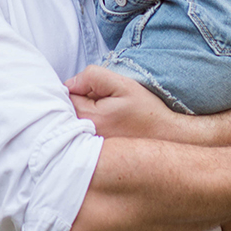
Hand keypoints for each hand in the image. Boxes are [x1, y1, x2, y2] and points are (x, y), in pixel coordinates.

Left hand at [66, 65, 183, 138]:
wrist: (165, 137)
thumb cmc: (145, 110)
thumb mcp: (122, 84)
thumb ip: (93, 77)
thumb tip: (70, 82)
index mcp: (90, 118)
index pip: (65, 95)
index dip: (79, 87)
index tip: (96, 91)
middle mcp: (85, 137)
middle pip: (66, 111)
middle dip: (79, 101)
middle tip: (103, 102)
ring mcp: (88, 148)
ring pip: (73, 122)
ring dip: (84, 113)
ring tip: (107, 114)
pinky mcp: (93, 153)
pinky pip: (80, 134)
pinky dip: (88, 126)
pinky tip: (107, 126)